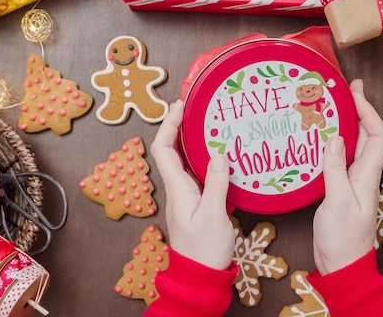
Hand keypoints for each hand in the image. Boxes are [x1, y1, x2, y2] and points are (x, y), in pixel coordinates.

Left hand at [151, 100, 235, 269]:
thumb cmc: (204, 250)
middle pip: (171, 151)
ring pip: (184, 162)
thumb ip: (216, 184)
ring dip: (192, 141)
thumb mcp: (214, 216)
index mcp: (177, 189)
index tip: (181, 106)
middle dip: (180, 126)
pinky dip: (204, 158)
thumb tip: (219, 155)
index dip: (168, 125)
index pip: (163, 149)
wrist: (200, 275)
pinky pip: (196, 173)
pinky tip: (219, 155)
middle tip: (197, 108)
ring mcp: (186, 196)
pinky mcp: (196, 202)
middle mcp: (178, 189)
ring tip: (208, 125)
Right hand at [312, 79, 382, 274]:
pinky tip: (318, 139)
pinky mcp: (338, 189)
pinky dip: (331, 144)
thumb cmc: (344, 238)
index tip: (354, 93)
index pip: (378, 135)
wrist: (341, 265)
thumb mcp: (338, 202)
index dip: (369, 112)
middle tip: (343, 90)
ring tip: (329, 107)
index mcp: (368, 175)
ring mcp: (351, 181)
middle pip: (366, 135)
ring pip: (352, 146)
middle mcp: (362, 174)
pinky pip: (338, 159)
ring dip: (345, 124)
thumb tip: (334, 138)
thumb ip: (335, 170)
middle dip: (358, 110)